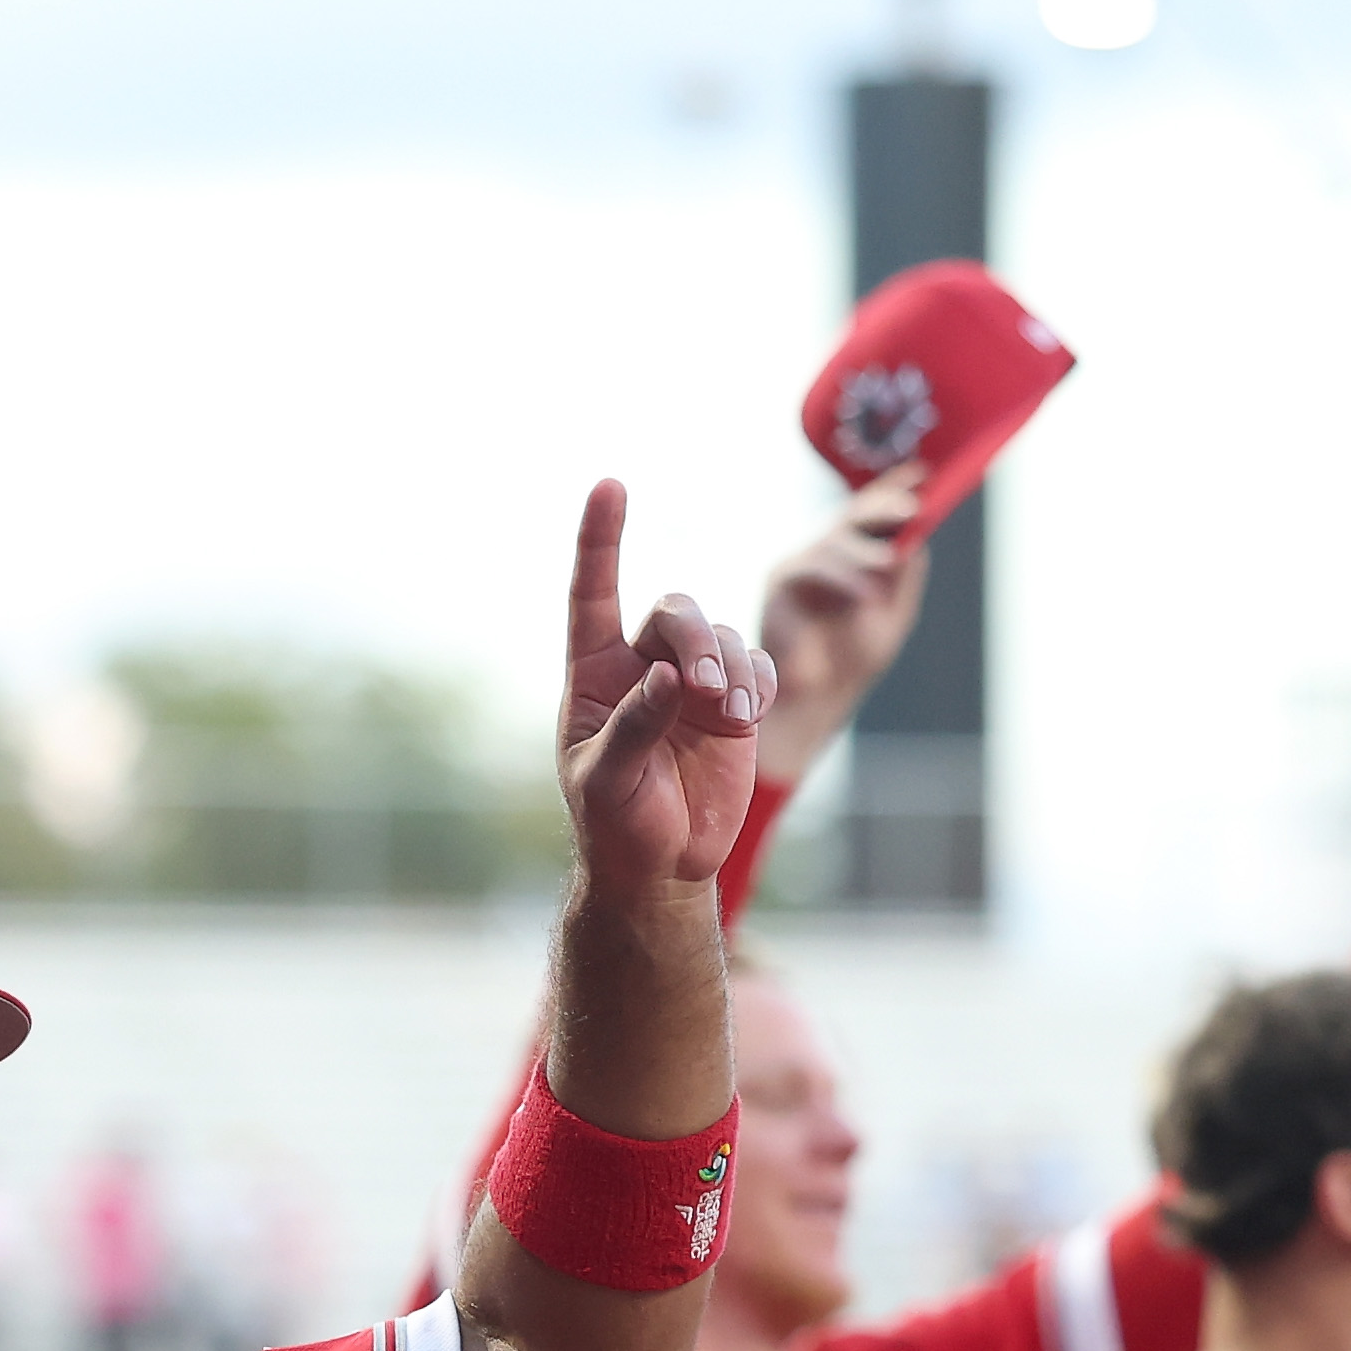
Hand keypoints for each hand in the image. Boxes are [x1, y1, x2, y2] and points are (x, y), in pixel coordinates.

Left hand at [556, 482, 770, 895]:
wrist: (662, 865)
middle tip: (706, 691)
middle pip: (675, 612)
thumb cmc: (615, 824)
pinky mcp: (734, 702)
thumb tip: (667, 678)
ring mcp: (692, 681)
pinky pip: (755, 665)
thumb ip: (632, 727)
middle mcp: (643, 665)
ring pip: (720, 636)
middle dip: (695, 639)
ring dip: (731, 668)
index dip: (600, 540)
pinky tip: (748, 715)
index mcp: (594, 673)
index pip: (593, 593)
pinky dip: (758, 682)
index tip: (609, 485)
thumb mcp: (606, 783)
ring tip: (730, 715)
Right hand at [751, 472, 929, 787]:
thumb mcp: (892, 614)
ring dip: (866, 549)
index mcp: (854, 556)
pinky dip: (843, 579)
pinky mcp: (781, 583)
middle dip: (883, 505)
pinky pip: (813, 566)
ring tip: (891, 562)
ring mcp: (802, 564)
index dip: (895, 486)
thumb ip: (905, 578)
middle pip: (853, 514)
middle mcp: (826, 552)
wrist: (817, 699)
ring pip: (834, 539)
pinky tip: (865, 594)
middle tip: (911, 506)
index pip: (874, 512)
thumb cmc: (853, 659)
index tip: (924, 471)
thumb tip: (916, 537)